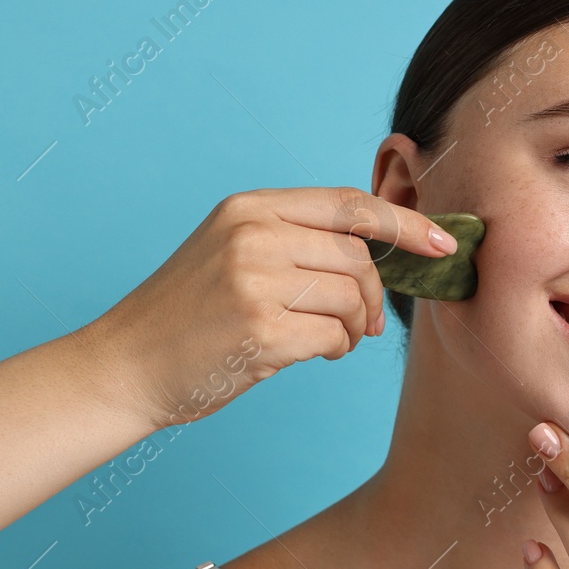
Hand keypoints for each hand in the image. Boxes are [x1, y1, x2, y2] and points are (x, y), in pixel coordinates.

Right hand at [83, 186, 456, 429]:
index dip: (405, 222)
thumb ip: (295, 240)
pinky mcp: (260, 329)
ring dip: (356, 328)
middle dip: (375, 296)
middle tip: (365, 324)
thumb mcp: (233, 252)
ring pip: (353, 297)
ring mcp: (254, 280)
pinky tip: (315, 354)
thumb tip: (380, 254)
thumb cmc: (188, 317)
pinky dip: (337, 350)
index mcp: (249, 207)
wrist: (126, 365)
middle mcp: (253, 234)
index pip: (349, 203)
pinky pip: (335, 335)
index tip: (442, 244)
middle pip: (359, 256)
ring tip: (332, 341)